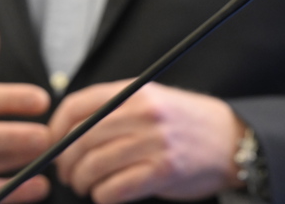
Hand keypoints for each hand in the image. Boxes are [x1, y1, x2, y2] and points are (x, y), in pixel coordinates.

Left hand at [49, 80, 244, 202]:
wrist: (231, 139)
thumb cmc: (184, 123)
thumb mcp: (151, 100)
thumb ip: (114, 108)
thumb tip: (65, 131)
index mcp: (134, 92)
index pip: (75, 107)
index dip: (55, 130)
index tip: (53, 145)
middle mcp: (142, 112)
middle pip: (78, 140)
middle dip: (66, 164)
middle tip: (69, 174)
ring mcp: (154, 142)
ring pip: (92, 168)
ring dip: (83, 183)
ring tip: (89, 186)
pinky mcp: (163, 171)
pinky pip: (113, 190)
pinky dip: (103, 197)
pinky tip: (109, 194)